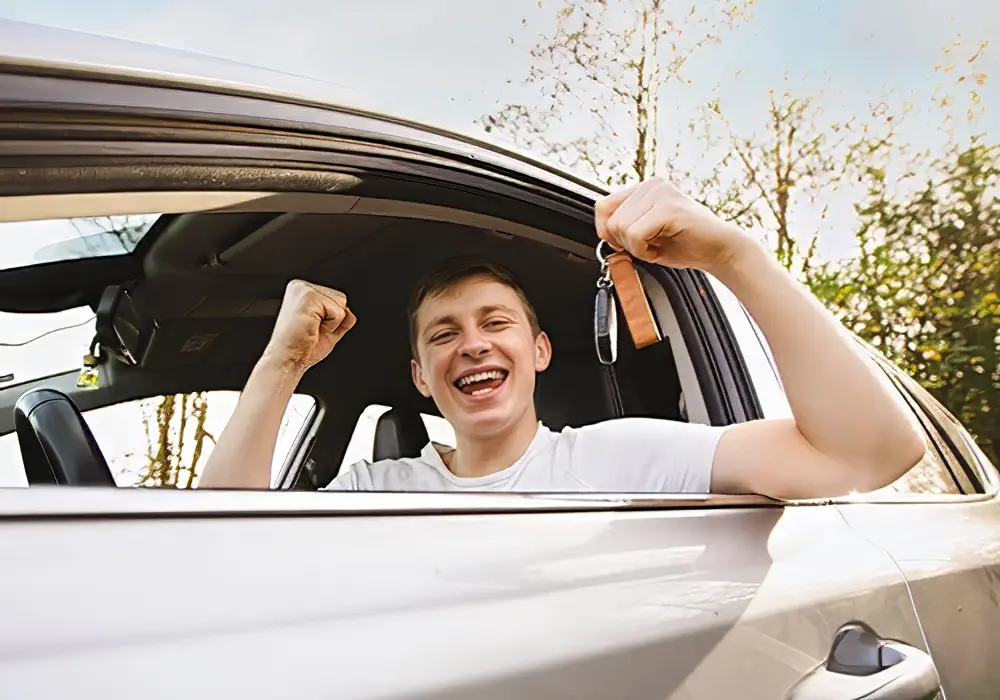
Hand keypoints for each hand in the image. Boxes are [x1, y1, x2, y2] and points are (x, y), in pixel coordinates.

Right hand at [262, 279, 356, 372]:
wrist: (287, 360)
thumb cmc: (301, 348)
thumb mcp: (328, 331)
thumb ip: (341, 319)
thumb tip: (350, 312)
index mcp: (302, 292)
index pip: (337, 298)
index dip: (331, 319)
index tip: (312, 328)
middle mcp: (301, 287)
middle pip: (341, 298)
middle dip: (333, 320)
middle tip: (312, 330)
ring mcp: (303, 290)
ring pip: (341, 303)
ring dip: (332, 323)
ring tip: (311, 329)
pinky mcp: (308, 298)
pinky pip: (338, 312)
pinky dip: (331, 325)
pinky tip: (312, 328)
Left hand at [594, 177, 754, 273]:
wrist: (720, 250)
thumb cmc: (686, 244)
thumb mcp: (646, 234)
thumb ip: (624, 228)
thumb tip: (602, 234)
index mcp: (645, 188)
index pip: (603, 206)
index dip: (607, 231)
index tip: (625, 244)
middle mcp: (651, 185)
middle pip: (610, 220)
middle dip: (625, 243)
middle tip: (650, 247)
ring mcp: (660, 193)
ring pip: (620, 228)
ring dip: (636, 248)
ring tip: (658, 246)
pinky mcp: (667, 207)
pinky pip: (634, 234)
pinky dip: (644, 250)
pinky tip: (661, 248)